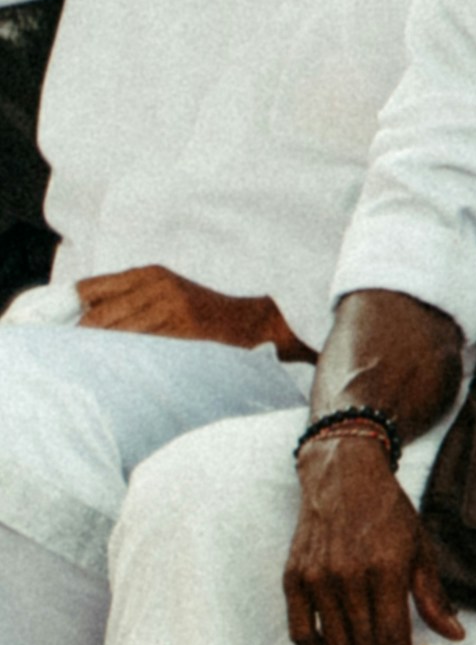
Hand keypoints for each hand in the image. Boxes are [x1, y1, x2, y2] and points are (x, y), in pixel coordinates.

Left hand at [66, 267, 295, 357]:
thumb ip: (128, 302)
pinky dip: (125, 360)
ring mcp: (169, 304)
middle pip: (96, 314)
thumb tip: (80, 325)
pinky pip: (141, 346)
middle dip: (80, 339)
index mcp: (148, 273)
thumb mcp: (166, 295)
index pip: (88, 289)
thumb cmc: (203, 316)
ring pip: (115, 332)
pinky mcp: (182, 327)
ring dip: (99, 353)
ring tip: (88, 370)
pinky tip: (119, 371)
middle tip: (67, 361)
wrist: (252, 324)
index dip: (68, 311)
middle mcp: (156, 284)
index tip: (55, 333)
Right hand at [282, 423, 431, 644]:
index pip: (393, 638)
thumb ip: (433, 597)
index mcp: (386, 571)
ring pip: (334, 644)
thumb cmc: (389, 515)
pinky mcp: (292, 578)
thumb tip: (453, 637)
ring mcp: (315, 578)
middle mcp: (347, 577)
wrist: (343, 479)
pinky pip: (300, 632)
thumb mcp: (420, 551)